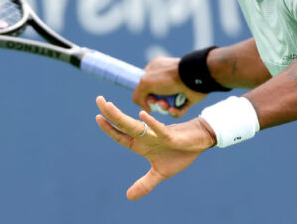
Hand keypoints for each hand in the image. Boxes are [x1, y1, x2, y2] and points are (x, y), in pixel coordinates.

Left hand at [95, 96, 215, 199]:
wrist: (199, 142)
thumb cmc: (179, 153)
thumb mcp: (160, 173)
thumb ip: (145, 184)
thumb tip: (129, 197)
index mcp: (141, 144)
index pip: (121, 136)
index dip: (109, 128)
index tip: (98, 117)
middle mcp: (146, 136)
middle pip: (124, 124)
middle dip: (110, 113)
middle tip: (99, 99)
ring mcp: (157, 134)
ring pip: (136, 125)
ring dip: (122, 115)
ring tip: (109, 106)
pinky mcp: (171, 136)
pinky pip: (160, 129)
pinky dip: (151, 123)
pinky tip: (142, 115)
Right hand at [133, 56, 207, 116]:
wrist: (192, 78)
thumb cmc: (168, 77)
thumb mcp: (145, 82)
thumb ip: (137, 94)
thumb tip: (145, 107)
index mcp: (156, 69)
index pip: (145, 83)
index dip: (144, 93)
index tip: (146, 97)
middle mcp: (166, 78)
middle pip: (155, 96)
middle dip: (155, 102)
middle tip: (156, 102)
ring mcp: (177, 88)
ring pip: (166, 105)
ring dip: (164, 108)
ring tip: (167, 105)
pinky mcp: (186, 98)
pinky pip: (178, 110)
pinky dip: (175, 112)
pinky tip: (173, 109)